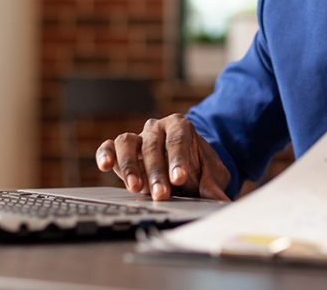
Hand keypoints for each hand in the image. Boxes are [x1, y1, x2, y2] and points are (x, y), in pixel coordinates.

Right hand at [96, 114, 230, 201]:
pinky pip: (109, 147)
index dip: (178, 159)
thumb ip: (213, 185)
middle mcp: (156, 128)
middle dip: (156, 172)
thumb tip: (221, 200)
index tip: (180, 178)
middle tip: (162, 194)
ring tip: (135, 188)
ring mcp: (137, 137)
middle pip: (153, 146)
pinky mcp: (120, 149)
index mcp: (180, 126)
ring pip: (127, 143)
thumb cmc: (198, 166)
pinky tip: (105, 165)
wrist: (186, 163)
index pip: (178, 141)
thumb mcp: (211, 173)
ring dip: (130, 166)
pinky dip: (105, 154)